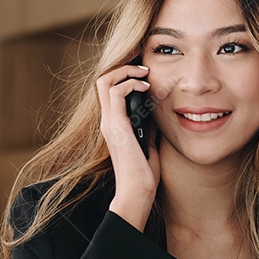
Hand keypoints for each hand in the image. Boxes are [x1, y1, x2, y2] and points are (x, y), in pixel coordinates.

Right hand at [95, 61, 160, 230]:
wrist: (137, 192)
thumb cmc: (144, 173)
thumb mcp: (148, 143)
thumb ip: (147, 128)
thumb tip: (155, 115)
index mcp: (113, 124)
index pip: (109, 89)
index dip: (123, 74)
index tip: (142, 71)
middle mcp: (107, 120)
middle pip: (103, 79)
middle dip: (123, 66)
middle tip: (143, 66)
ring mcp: (109, 122)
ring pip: (105, 80)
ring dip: (126, 71)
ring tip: (144, 72)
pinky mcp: (116, 126)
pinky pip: (116, 93)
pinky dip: (130, 83)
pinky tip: (145, 87)